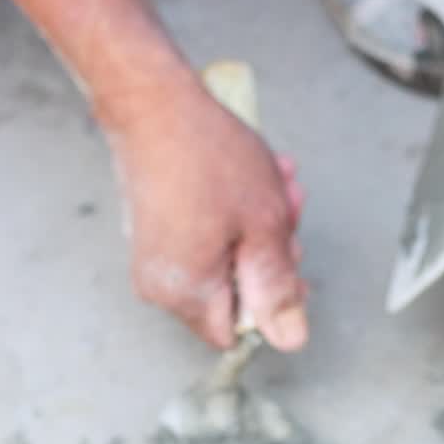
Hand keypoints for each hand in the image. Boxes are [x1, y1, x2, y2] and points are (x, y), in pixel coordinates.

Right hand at [111, 86, 307, 350]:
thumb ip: (277, 288)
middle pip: (233, 296)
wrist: (154, 104)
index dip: (269, 301)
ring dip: (257, 229)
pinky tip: (250, 182)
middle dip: (268, 255)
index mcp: (186, 294)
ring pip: (226, 263)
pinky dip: (233, 217)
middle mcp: (161, 287)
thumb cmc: (206, 155)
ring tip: (272, 184)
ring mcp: (154, 260)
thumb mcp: (264, 226)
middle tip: (286, 210)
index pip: (238, 332)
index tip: (284, 260)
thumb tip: (289, 339)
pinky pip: (205, 241)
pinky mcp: (154, 234)